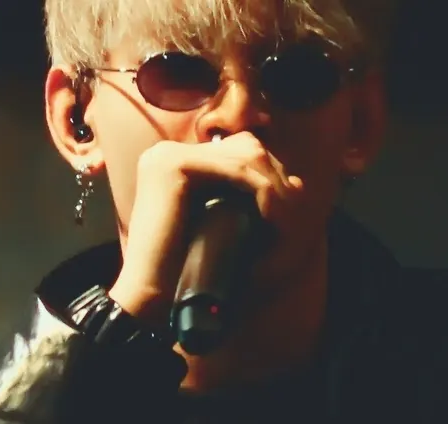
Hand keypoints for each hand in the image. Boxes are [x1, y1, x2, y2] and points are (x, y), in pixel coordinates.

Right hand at [109, 132, 308, 323]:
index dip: (268, 175)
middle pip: (245, 145)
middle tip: (290, 213)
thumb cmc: (186, 268)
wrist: (149, 296)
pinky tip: (273, 214)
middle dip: (276, 177)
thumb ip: (244, 199)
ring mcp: (167, 154)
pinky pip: (236, 168)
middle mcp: (168, 151)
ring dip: (274, 186)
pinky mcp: (172, 165)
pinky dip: (262, 190)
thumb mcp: (221, 224)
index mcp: (173, 161)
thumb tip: (298, 182)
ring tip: (284, 218)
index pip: (237, 150)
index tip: (287, 208)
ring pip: (246, 154)